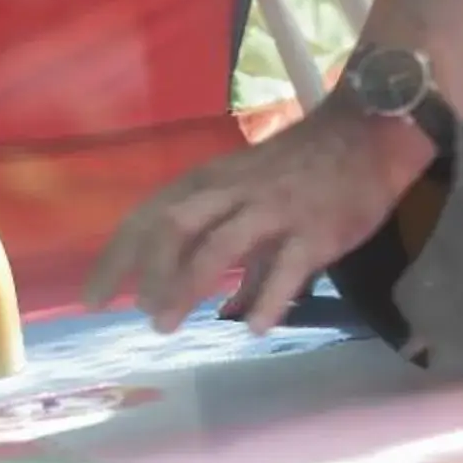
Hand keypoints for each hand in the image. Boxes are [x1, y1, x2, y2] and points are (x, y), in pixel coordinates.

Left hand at [86, 101, 440, 335]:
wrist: (368, 133)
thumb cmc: (307, 167)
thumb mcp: (256, 197)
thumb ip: (241, 255)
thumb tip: (230, 310)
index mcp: (212, 181)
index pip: (150, 215)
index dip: (118, 256)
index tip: (93, 298)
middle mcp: (234, 191)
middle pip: (173, 224)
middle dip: (144, 269)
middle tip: (129, 313)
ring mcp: (275, 209)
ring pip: (219, 243)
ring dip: (187, 284)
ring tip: (166, 325)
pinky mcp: (317, 229)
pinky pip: (288, 266)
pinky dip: (269, 297)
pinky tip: (254, 329)